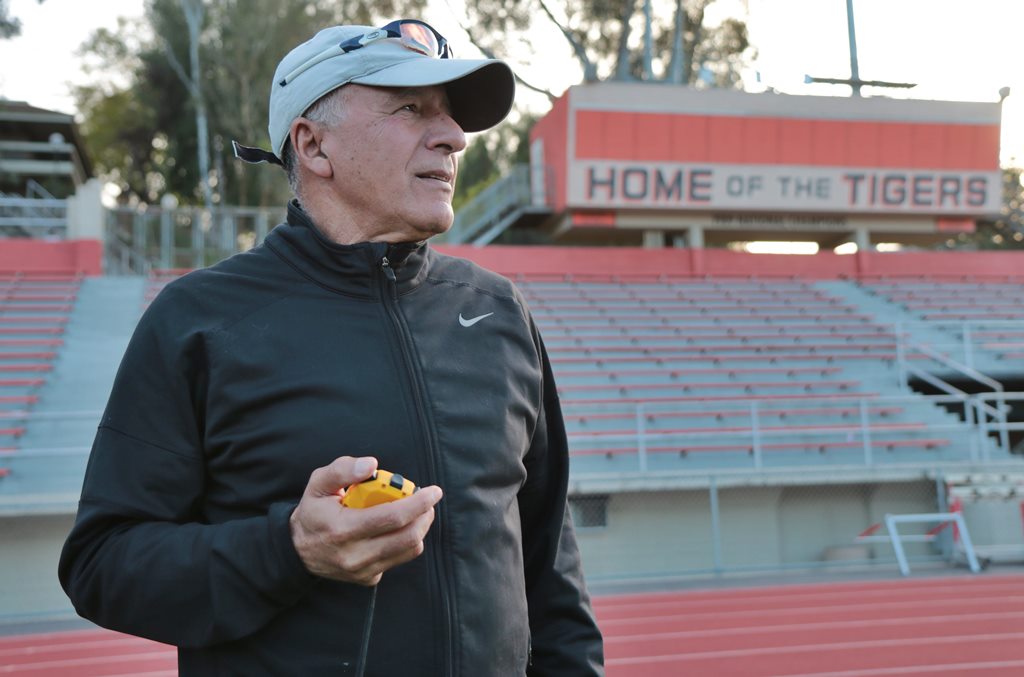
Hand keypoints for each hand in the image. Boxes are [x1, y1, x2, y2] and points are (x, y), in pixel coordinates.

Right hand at [289, 456, 442, 585]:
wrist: (297, 549)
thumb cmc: (314, 511)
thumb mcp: (318, 483)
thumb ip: (343, 469)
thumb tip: (372, 464)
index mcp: (342, 529)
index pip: (392, 518)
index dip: (418, 503)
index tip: (434, 491)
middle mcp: (353, 555)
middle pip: (407, 538)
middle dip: (425, 515)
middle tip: (427, 500)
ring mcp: (361, 571)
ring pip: (409, 550)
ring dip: (419, 528)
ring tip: (415, 512)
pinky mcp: (367, 579)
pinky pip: (398, 560)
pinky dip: (404, 541)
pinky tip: (394, 529)